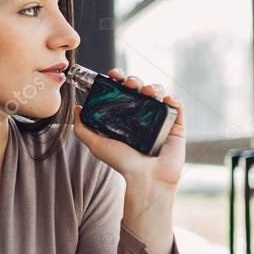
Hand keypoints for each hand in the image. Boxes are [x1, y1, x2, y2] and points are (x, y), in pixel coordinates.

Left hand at [72, 67, 185, 186]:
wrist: (146, 178)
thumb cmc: (122, 163)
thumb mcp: (97, 145)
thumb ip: (82, 129)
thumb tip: (76, 108)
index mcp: (124, 117)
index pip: (122, 92)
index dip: (118, 80)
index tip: (113, 75)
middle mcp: (142, 116)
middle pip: (140, 89)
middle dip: (135, 80)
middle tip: (131, 83)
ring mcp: (159, 120)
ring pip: (158, 94)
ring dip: (154, 87)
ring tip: (148, 92)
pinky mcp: (176, 126)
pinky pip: (177, 107)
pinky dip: (173, 99)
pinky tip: (166, 99)